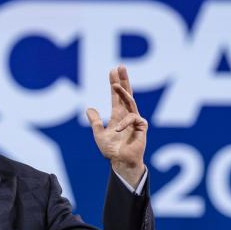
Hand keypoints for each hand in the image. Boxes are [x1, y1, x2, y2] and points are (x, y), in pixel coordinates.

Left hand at [86, 65, 147, 187]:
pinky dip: (124, 122)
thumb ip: (95, 121)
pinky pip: (133, 118)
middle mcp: (127, 115)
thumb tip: (89, 108)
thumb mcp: (99, 134)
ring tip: (115, 84)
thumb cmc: (112, 151)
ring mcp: (135, 120)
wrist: (121, 163)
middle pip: (127, 93)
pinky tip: (117, 129)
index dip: (115, 83)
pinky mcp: (141, 127)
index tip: (113, 70)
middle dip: (124, 80)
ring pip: (130, 101)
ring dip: (123, 92)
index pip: (117, 96)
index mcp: (118, 115)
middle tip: (120, 66)